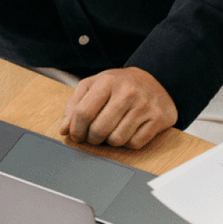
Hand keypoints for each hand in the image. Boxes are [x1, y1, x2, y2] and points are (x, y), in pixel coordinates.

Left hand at [59, 67, 177, 148]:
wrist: (153, 80)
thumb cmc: (118, 85)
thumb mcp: (93, 86)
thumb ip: (74, 106)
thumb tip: (65, 130)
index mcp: (107, 82)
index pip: (83, 113)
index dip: (76, 129)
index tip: (76, 135)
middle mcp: (128, 92)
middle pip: (99, 130)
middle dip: (93, 138)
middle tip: (95, 134)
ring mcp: (144, 106)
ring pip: (117, 140)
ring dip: (111, 140)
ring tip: (113, 129)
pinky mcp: (158, 119)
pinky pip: (135, 144)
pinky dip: (129, 142)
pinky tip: (129, 130)